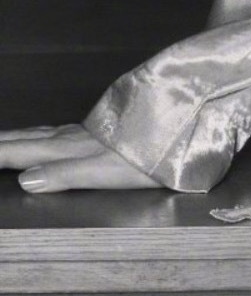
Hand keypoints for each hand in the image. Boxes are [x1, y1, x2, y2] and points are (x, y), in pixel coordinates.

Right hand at [0, 124, 160, 192]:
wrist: (187, 116)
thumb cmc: (150, 152)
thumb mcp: (106, 170)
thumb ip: (65, 174)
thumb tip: (25, 179)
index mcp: (71, 149)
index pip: (23, 152)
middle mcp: (77, 136)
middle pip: (30, 139)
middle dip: (3, 143)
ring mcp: (91, 129)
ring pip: (46, 132)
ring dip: (21, 136)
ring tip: (5, 139)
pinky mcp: (106, 127)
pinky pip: (61, 130)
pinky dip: (43, 133)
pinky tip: (50, 135)